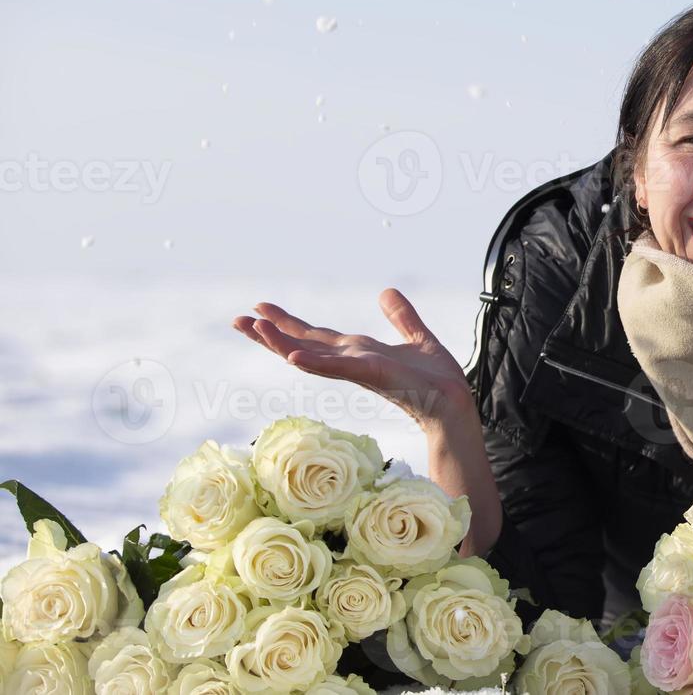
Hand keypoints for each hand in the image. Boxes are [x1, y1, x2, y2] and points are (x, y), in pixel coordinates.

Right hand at [232, 289, 471, 429]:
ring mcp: (358, 369)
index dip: (288, 323)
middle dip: (270, 333)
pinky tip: (292, 355)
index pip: (316, 336)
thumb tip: (386, 291)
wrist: (454, 404)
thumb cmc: (436, 380)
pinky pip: (339, 367)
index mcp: (359, 352)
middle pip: (303, 344)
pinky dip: (315, 361)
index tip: (260, 308)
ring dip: (281, 342)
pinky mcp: (373, 374)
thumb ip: (401, 316)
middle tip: (236, 319)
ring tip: (254, 328)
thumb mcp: (417, 337)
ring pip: (311, 354)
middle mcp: (352, 361)